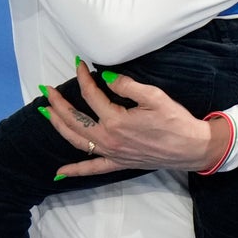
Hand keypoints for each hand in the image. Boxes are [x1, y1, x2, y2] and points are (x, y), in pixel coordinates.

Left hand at [44, 60, 230, 176]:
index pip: (91, 95)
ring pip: (75, 140)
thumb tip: (105, 76)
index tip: (79, 64)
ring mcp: (111, 153)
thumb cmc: (176, 121)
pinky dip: (74, 171)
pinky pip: (92, 169)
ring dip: (58, 126)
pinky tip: (59, 173)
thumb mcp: (153, 96)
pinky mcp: (118, 163)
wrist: (192, 148)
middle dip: (58, 103)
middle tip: (47, 90)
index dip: (83, 77)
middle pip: (74, 119)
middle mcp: (108, 138)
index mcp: (115, 120)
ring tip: (45, 113)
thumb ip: (126, 85)